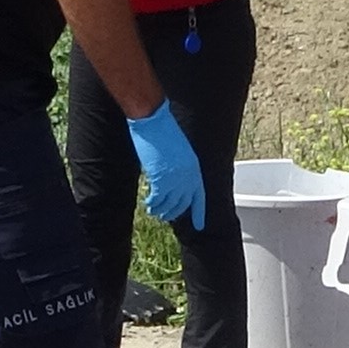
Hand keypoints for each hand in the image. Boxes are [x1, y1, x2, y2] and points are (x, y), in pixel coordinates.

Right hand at [127, 101, 205, 227]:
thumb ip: (181, 166)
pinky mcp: (161, 179)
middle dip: (174, 213)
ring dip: (161, 210)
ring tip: (154, 211)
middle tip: (165, 217)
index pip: (200, 197)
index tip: (200, 226)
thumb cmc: (164, 131)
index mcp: (195, 168)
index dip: (199, 213)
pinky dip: (152, 204)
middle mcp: (188, 176)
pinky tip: (148, 204)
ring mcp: (175, 179)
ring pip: (169, 204)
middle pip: (183, 204)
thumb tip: (175, 179)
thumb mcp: (180, 151)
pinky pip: (157, 199)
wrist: (154, 121)